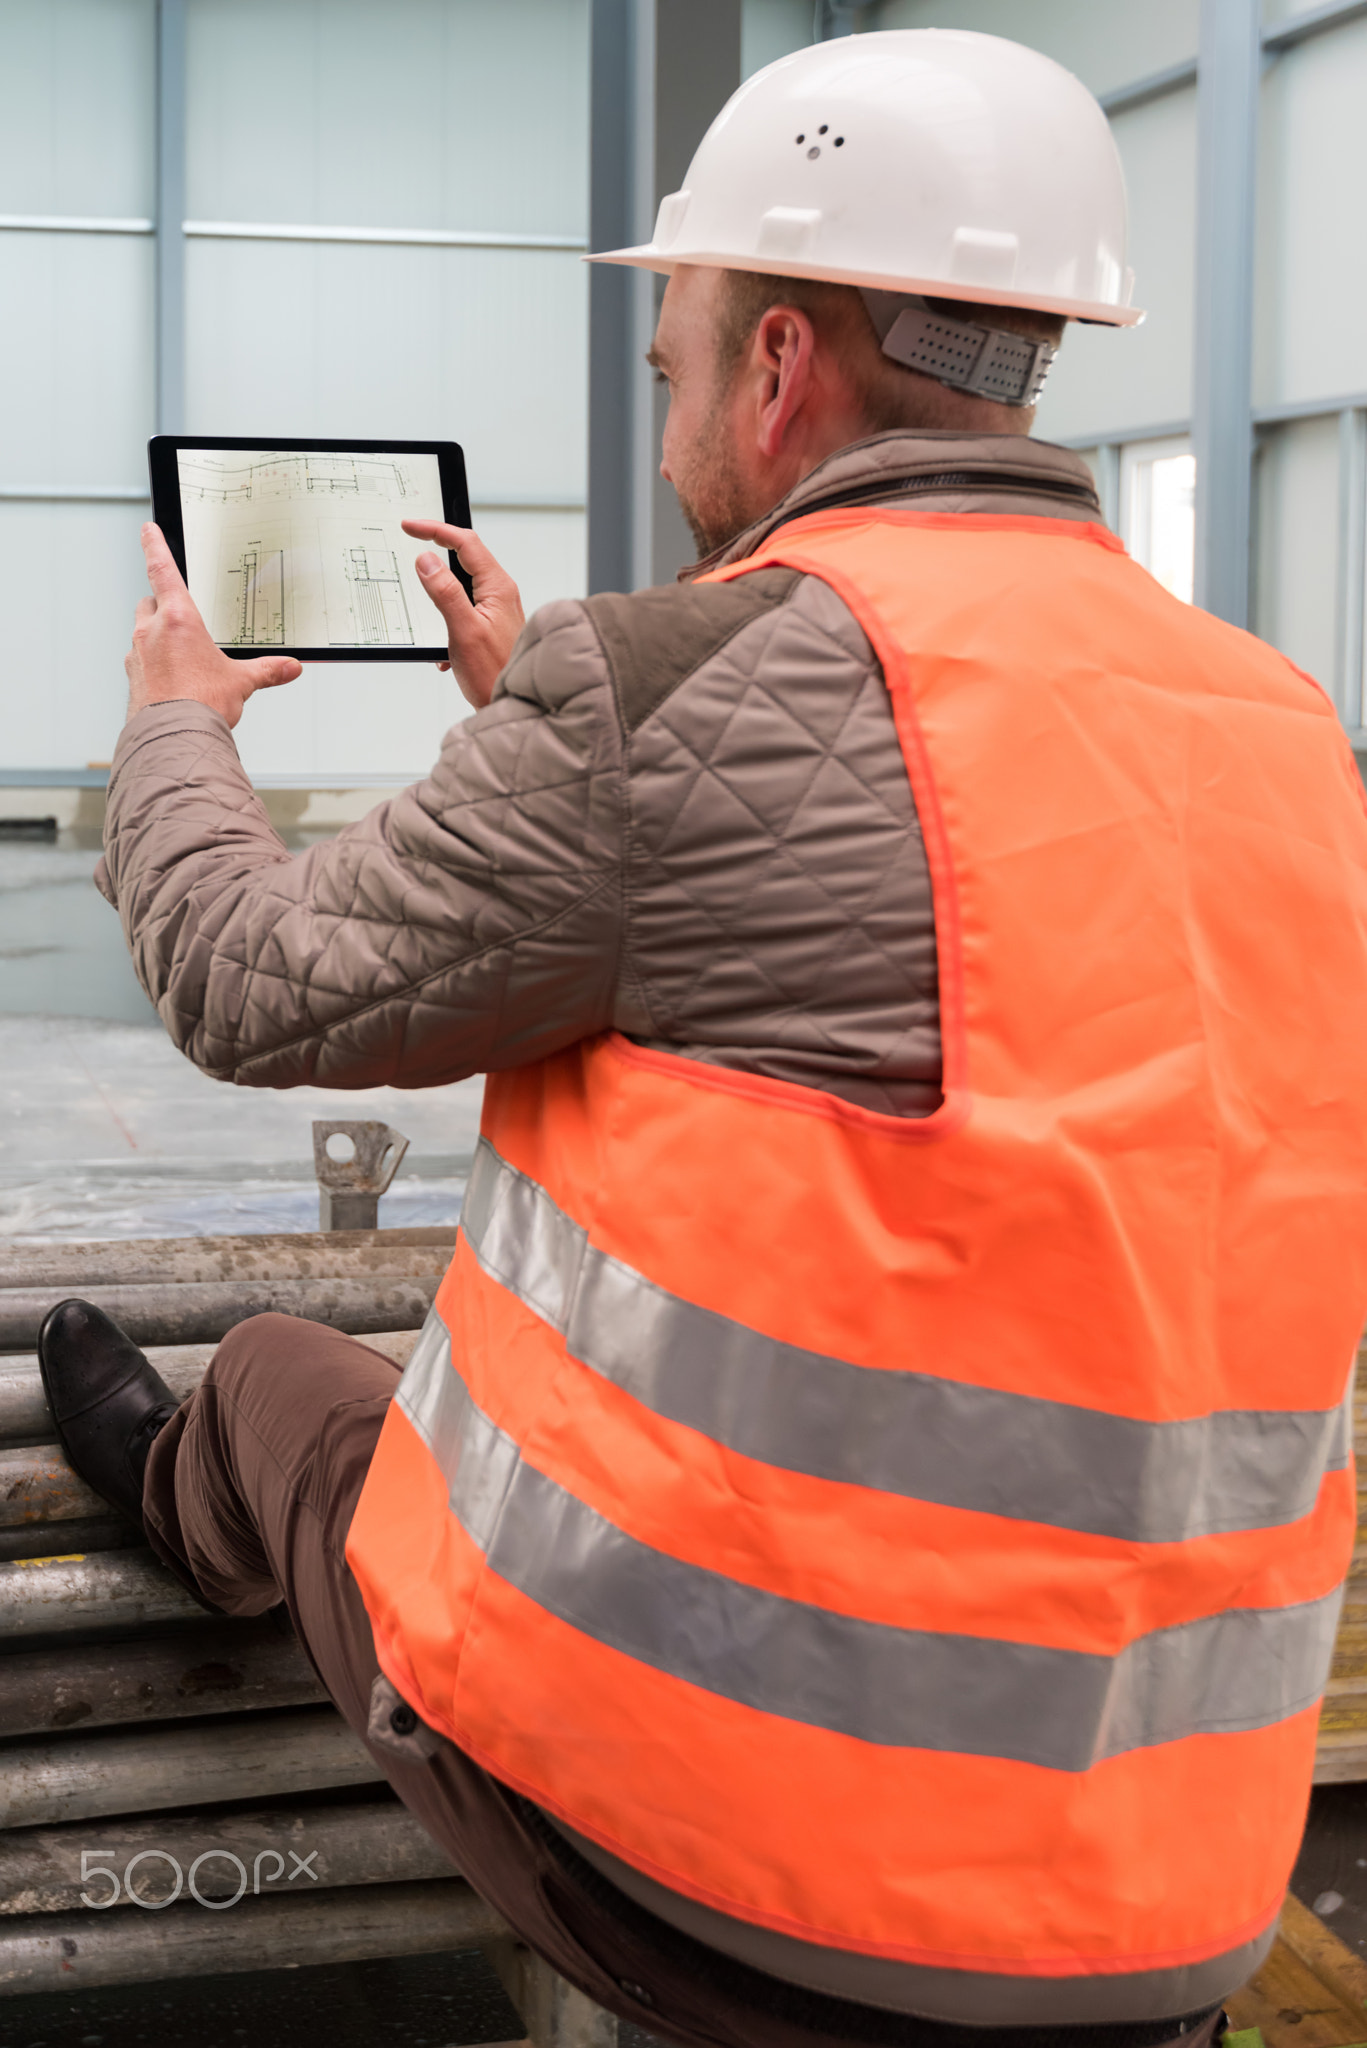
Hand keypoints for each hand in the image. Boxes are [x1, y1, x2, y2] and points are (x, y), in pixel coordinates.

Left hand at [125, 525, 301, 727]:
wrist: (174, 737)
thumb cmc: (201, 705)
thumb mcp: (241, 682)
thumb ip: (266, 670)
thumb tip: (290, 668)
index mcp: (178, 620)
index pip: (162, 570)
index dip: (154, 545)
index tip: (148, 531)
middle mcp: (152, 631)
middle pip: (150, 601)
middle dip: (163, 604)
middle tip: (181, 616)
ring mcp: (138, 654)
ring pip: (143, 630)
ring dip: (157, 635)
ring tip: (181, 656)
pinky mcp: (133, 677)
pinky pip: (141, 659)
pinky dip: (153, 662)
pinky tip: (171, 679)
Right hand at [402, 521, 524, 708]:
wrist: (512, 705)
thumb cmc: (495, 674)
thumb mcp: (463, 630)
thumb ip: (444, 592)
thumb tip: (426, 560)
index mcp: (498, 587)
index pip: (465, 542)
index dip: (435, 529)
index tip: (410, 526)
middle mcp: (501, 594)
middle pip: (465, 556)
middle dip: (437, 549)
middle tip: (411, 538)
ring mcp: (497, 609)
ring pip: (462, 584)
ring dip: (440, 593)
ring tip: (425, 603)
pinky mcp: (491, 625)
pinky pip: (463, 608)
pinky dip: (446, 619)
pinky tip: (443, 650)